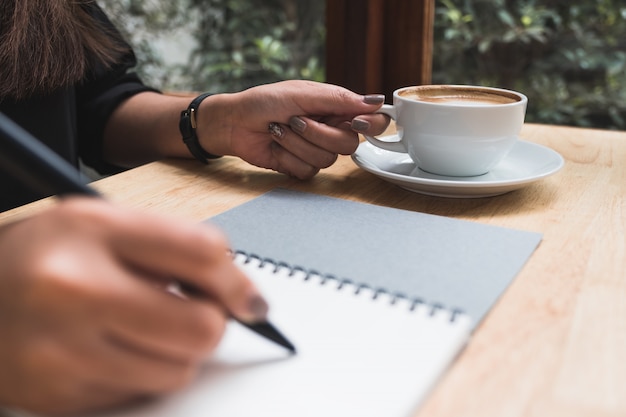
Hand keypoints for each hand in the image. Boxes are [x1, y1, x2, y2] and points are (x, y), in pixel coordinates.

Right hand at [0, 198, 264, 415]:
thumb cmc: (43, 257)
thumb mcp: (102, 224)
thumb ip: (174, 246)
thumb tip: (243, 295)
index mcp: (89, 230)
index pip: (201, 253)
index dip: (237, 280)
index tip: (248, 298)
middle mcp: (72, 290)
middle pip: (202, 327)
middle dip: (211, 322)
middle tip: (192, 312)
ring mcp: (62, 352)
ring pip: (179, 371)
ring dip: (177, 352)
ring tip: (142, 327)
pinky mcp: (58, 398)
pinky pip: (141, 394)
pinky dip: (141, 374)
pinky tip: (111, 349)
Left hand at [198, 80, 389, 178]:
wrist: (234, 122)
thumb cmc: (264, 101)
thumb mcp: (302, 93)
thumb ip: (339, 100)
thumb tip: (376, 101)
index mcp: (336, 109)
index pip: (372, 121)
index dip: (372, 124)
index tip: (356, 122)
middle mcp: (331, 130)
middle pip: (350, 145)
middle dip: (319, 134)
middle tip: (295, 120)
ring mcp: (317, 150)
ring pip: (327, 159)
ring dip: (297, 143)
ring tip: (279, 129)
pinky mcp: (301, 166)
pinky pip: (308, 171)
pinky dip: (288, 157)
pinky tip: (276, 145)